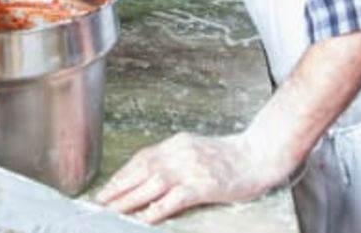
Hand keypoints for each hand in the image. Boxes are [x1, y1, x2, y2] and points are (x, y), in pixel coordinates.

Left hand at [95, 131, 287, 223]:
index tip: (106, 188)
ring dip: (130, 198)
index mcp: (176, 144)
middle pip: (141, 170)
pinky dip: (158, 207)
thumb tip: (149, 174)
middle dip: (118, 187)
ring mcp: (192, 168)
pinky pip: (176, 198)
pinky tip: (146, 217)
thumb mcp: (196, 150)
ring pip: (152, 183)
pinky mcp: (204, 185)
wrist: (260, 154)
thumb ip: (174, 159)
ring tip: (113, 210)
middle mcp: (180, 153)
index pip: (141, 159)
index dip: (121, 175)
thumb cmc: (231, 156)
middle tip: (100, 202)